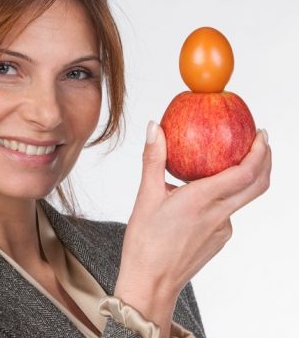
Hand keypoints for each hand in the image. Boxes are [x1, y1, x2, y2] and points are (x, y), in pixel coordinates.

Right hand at [114, 121, 270, 334]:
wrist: (151, 283)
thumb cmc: (145, 242)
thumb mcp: (146, 197)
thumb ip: (154, 159)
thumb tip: (155, 127)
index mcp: (202, 200)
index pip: (245, 172)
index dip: (259, 151)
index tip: (260, 133)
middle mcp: (219, 215)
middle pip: (258, 185)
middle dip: (265, 160)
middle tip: (260, 140)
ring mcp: (222, 230)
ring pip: (242, 199)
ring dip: (243, 178)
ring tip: (223, 163)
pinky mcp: (219, 239)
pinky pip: (227, 212)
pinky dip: (223, 197)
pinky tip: (200, 197)